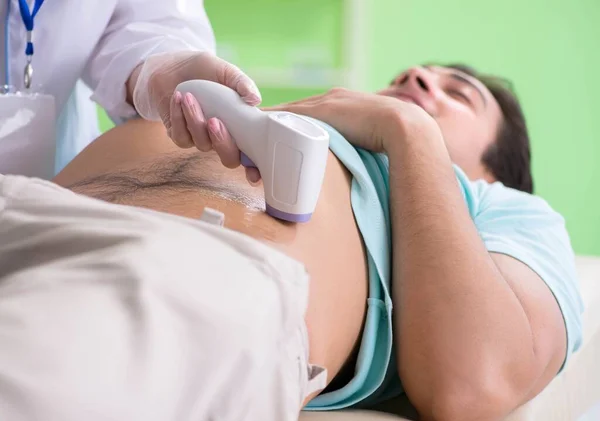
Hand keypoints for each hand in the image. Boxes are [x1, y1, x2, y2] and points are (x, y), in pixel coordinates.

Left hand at [130, 51, 260, 182]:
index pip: (253, 154)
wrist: (173, 66)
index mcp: (241, 126)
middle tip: (215, 121)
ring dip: (195, 121)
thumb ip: (242, 83)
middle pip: (230, 159)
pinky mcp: (180, 137)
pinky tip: (178, 97)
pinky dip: (178, 116)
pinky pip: (181, 137)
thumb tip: (255, 100)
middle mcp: (223, 138)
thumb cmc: (204, 70)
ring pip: (203, 144)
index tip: (256, 175)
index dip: (256, 168)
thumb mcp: (226, 72)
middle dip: (223, 143)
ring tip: (189, 97)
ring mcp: (202, 140)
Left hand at [264, 87, 439, 153]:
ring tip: (252, 137)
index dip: (290, 125)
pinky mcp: (323, 110)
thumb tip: (352, 171)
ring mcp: (326, 102)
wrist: (404, 127)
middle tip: (257, 140)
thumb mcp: (370, 140)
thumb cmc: (393, 139)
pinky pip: (290, 114)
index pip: (308, 113)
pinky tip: (260, 127)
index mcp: (342, 104)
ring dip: (270, 125)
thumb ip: (355, 148)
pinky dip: (274, 121)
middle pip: (293, 110)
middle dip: (274, 126)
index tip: (276, 138)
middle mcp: (331, 98)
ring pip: (288, 112)